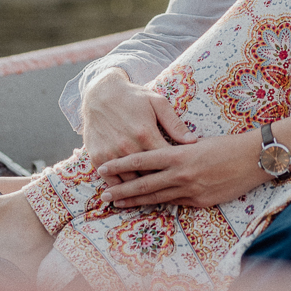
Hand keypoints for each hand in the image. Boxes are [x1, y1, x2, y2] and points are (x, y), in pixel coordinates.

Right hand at [79, 68, 197, 186]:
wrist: (100, 94)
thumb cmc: (133, 97)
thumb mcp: (157, 103)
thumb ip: (175, 124)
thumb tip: (193, 141)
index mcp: (146, 133)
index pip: (166, 161)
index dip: (176, 169)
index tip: (184, 173)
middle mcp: (128, 146)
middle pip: (149, 175)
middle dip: (161, 182)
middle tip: (171, 188)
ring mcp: (111, 153)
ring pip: (130, 182)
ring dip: (141, 190)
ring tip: (154, 196)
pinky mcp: (97, 157)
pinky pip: (111, 181)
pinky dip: (120, 190)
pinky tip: (129, 195)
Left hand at [96, 132, 267, 208]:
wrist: (254, 158)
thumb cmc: (227, 144)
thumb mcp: (198, 142)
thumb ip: (178, 151)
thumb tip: (161, 156)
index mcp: (179, 155)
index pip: (141, 160)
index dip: (120, 166)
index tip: (103, 168)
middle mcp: (181, 174)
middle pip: (144, 184)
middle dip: (121, 190)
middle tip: (103, 196)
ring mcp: (190, 190)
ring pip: (156, 198)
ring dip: (135, 202)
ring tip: (118, 204)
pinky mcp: (201, 202)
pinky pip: (176, 203)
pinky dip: (160, 205)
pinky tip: (148, 207)